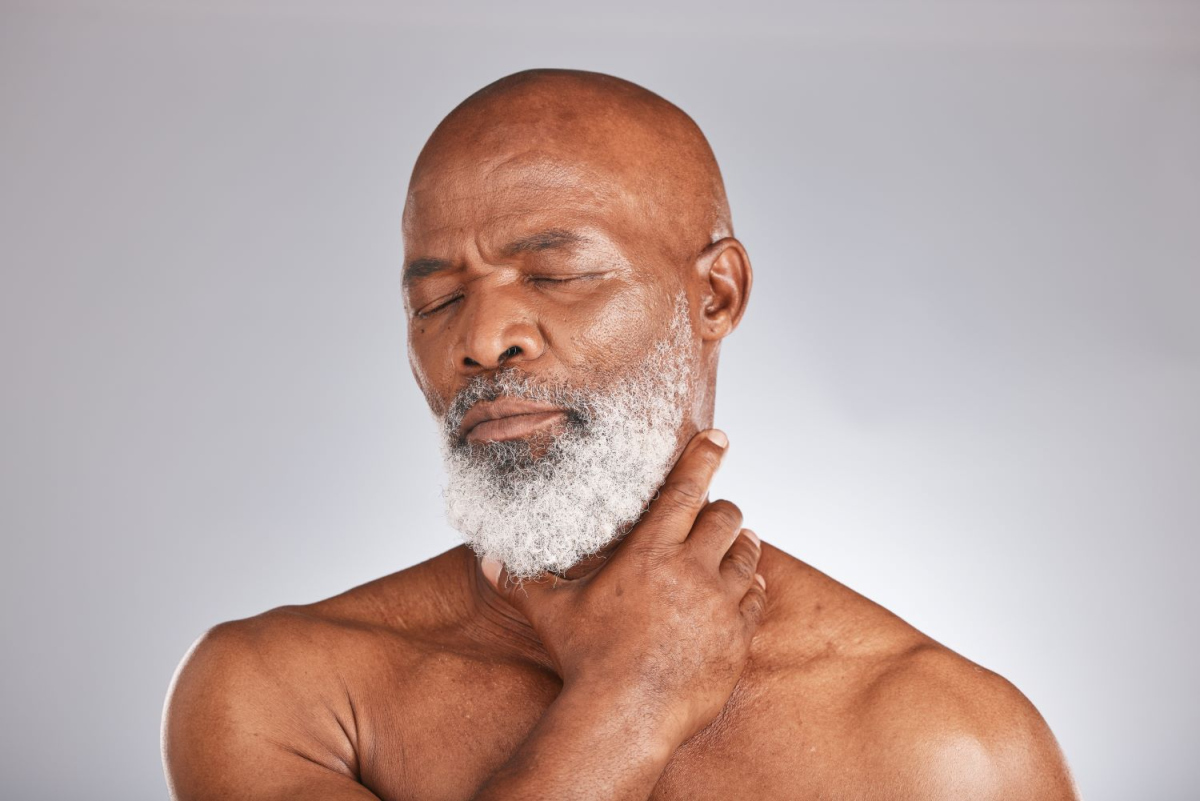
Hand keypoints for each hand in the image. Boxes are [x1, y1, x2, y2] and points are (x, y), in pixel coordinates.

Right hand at [482, 429, 766, 746]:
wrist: (625, 717)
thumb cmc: (586, 660)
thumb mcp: (551, 613)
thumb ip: (524, 580)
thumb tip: (488, 558)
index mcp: (650, 553)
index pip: (684, 489)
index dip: (703, 456)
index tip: (718, 436)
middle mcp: (692, 571)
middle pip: (725, 518)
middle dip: (723, 509)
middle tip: (716, 511)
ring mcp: (720, 605)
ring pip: (746, 557)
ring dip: (742, 546)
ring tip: (738, 543)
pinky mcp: (737, 638)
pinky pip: (755, 600)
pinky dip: (751, 588)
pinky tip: (746, 587)